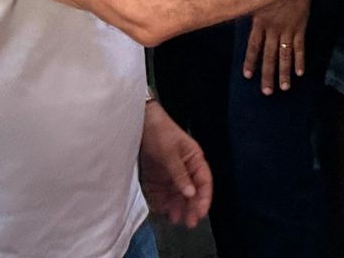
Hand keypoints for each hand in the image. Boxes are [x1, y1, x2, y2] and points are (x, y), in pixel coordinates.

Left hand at [138, 101, 211, 227]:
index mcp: (194, 159)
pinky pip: (162, 192)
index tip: (200, 213)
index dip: (204, 199)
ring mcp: (171, 172)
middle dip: (190, 207)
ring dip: (177, 207)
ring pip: (177, 194)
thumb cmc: (159, 131)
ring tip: (174, 219)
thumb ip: (179, 173)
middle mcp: (185, 168)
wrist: (138, 120)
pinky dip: (162, 201)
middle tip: (188, 223)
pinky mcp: (157, 175)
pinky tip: (161, 210)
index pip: (204, 182)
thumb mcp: (170, 152)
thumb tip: (191, 194)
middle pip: (191, 192)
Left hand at [243, 0, 308, 93]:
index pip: (253, 46)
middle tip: (267, 92)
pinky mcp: (300, 27)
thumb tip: (235, 12)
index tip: (248, 75)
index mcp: (260, 22)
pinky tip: (300, 73)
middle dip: (267, 74)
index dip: (250, 61)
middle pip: (269, 56)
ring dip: (284, 72)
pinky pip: (300, 47)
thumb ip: (250, 9)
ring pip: (284, 55)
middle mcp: (273, 29)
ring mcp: (287, 29)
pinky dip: (300, 60)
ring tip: (284, 88)